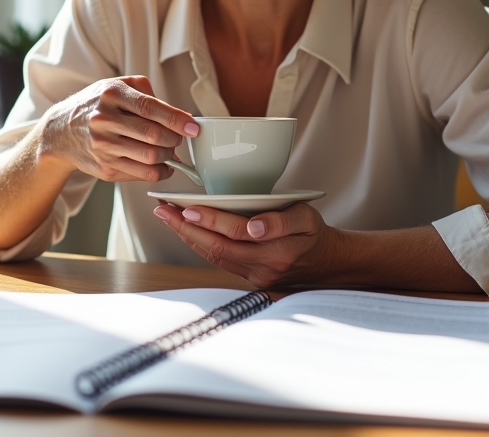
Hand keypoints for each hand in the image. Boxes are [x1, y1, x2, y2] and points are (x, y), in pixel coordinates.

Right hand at [38, 75, 198, 182]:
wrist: (60, 132)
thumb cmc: (96, 105)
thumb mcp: (115, 86)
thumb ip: (146, 94)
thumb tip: (179, 118)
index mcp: (111, 94)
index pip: (150, 108)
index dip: (176, 119)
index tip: (193, 127)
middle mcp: (104, 119)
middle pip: (154, 135)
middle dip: (175, 139)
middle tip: (180, 138)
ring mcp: (103, 146)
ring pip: (151, 157)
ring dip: (169, 156)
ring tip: (170, 150)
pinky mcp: (105, 167)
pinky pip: (143, 173)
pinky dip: (161, 171)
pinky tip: (163, 165)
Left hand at [152, 203, 340, 287]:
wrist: (326, 264)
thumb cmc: (313, 234)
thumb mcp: (307, 218)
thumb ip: (281, 221)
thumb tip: (254, 228)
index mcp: (277, 250)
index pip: (235, 234)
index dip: (209, 221)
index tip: (186, 208)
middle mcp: (262, 268)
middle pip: (216, 248)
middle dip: (185, 229)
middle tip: (163, 209)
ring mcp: (254, 277)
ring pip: (213, 257)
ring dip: (188, 236)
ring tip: (167, 216)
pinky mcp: (249, 280)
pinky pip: (219, 261)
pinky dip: (199, 244)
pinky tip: (186, 230)